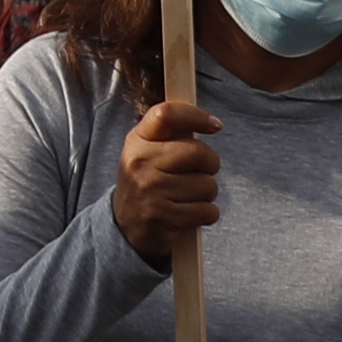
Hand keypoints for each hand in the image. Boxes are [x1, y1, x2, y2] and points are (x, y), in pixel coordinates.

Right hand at [112, 96, 219, 265]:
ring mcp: (152, 191)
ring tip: (187, 196)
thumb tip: (210, 123)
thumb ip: (172, 135)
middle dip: (209, 164)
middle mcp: (141, 163)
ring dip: (206, 194)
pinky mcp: (165, 218)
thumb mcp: (147, 152)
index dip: (196, 116)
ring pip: (208, 185)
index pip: (167, 114)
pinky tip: (189, 213)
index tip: (215, 125)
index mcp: (137, 141)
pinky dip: (206, 214)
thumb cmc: (147, 183)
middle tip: (198, 172)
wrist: (125, 227)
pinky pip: (208, 211)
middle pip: (199, 152)